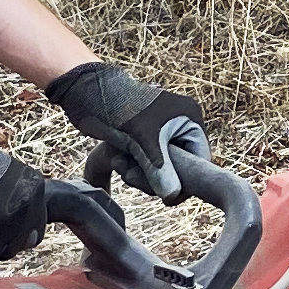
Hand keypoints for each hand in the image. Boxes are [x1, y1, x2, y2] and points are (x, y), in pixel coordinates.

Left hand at [46, 61, 208, 201]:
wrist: (87, 92)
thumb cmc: (118, 107)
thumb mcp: (141, 141)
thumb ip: (159, 170)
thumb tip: (173, 196)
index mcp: (189, 119)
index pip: (201, 159)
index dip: (187, 180)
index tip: (169, 195)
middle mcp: (180, 125)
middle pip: (181, 168)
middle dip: (159, 177)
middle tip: (138, 177)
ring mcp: (162, 133)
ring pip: (162, 170)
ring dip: (143, 175)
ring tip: (124, 164)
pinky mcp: (145, 140)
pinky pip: (149, 166)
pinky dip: (135, 169)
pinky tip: (120, 162)